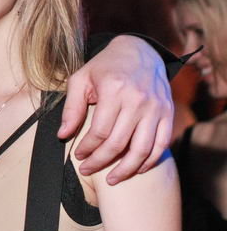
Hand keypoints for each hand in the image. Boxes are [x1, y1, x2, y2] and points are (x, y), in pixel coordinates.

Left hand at [58, 36, 172, 183]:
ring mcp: (156, 108)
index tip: (78, 155)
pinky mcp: (168, 113)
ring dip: (126, 169)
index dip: (87, 148)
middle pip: (118, 143)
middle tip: (87, 169)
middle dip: (100, 161)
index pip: (99, 131)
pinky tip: (136, 169)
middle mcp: (138, 100)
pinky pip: (161, 144)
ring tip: (112, 180)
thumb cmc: (104, 67)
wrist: (139, 51)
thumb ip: (71, 108)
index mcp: (114, 90)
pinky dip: (150, 161)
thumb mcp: (80, 79)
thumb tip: (62, 135)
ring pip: (142, 149)